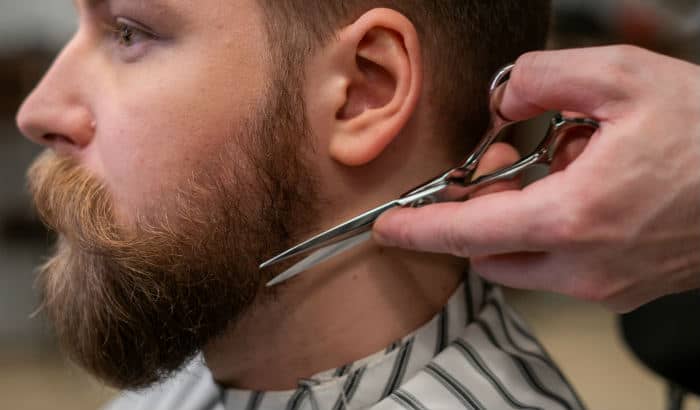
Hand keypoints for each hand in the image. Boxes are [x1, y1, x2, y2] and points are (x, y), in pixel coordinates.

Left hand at [374, 46, 699, 311]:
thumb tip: (503, 100)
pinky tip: (587, 193)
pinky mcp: (622, 289)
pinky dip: (550, 235)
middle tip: (503, 165)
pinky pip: (559, 268)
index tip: (388, 228)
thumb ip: (545, 78)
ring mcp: (604, 285)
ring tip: (560, 171)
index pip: (466, 234)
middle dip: (479, 213)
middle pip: (489, 251)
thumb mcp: (623, 77)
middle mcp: (582, 265)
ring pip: (523, 263)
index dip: (419, 230)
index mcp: (571, 217)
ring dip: (517, 223)